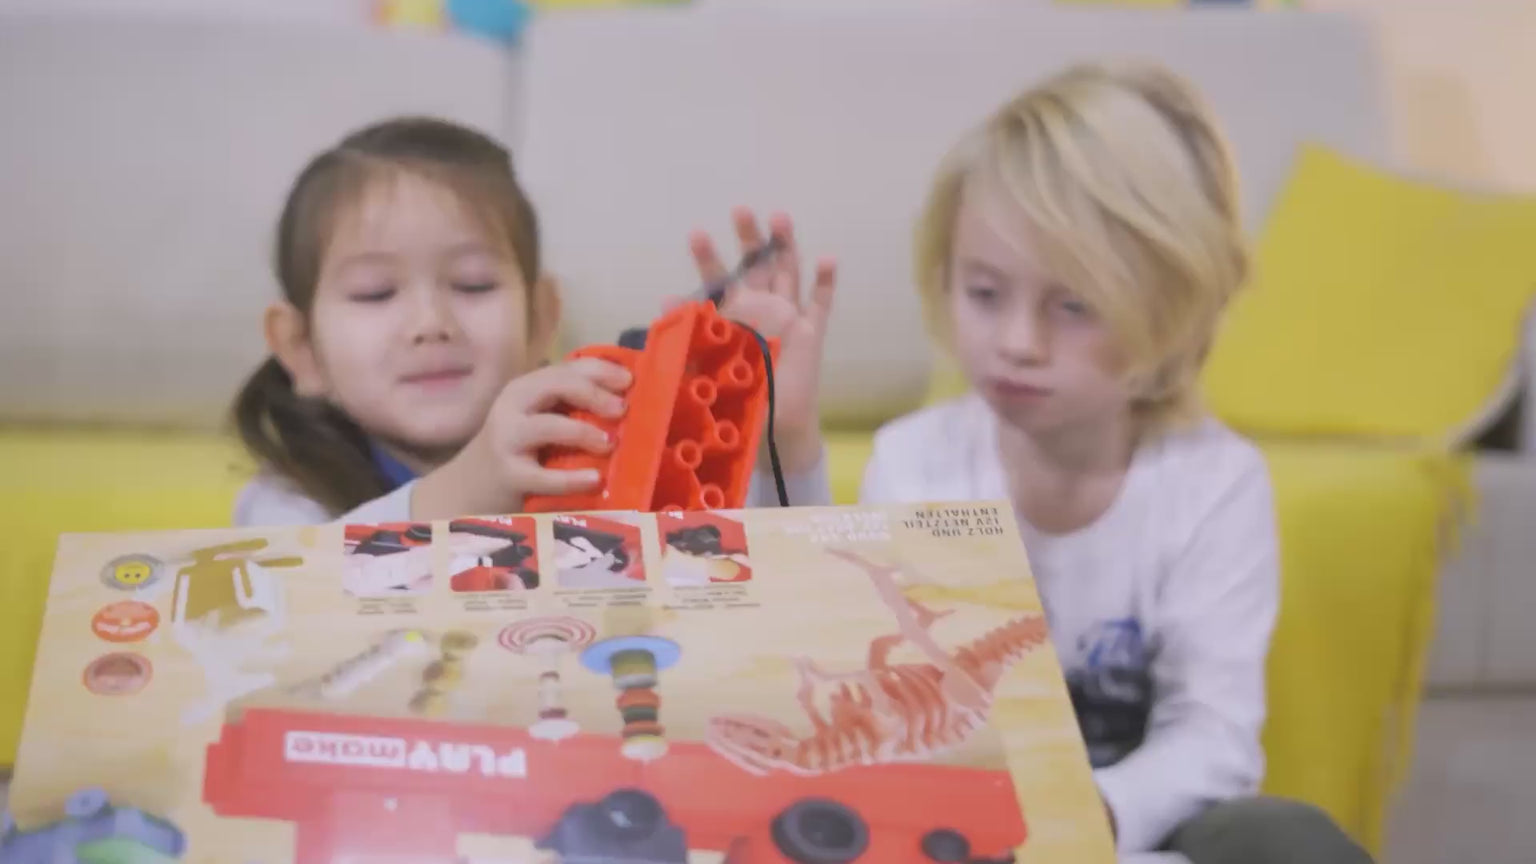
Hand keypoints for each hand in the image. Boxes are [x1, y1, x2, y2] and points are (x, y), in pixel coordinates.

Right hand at [411, 358, 631, 518]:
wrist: (472, 485)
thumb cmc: (520, 449)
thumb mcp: (540, 417)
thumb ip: (572, 404)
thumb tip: (626, 398)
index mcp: (526, 387)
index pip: (568, 367)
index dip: (602, 371)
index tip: (630, 382)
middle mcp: (513, 406)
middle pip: (557, 385)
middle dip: (595, 394)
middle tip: (623, 410)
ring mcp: (507, 440)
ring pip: (550, 426)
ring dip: (584, 432)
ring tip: (609, 444)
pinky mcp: (508, 475)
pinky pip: (545, 476)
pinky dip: (573, 478)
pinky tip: (595, 479)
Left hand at [687, 208, 835, 474]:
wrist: (775, 428)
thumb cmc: (740, 399)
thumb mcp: (708, 367)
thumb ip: (689, 336)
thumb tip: (664, 305)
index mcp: (735, 315)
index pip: (720, 281)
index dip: (708, 258)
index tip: (696, 234)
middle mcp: (763, 308)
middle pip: (757, 265)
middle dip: (749, 238)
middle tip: (740, 210)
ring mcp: (789, 317)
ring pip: (788, 273)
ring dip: (785, 246)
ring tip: (779, 218)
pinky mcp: (812, 332)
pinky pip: (821, 304)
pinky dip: (825, 282)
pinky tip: (827, 258)